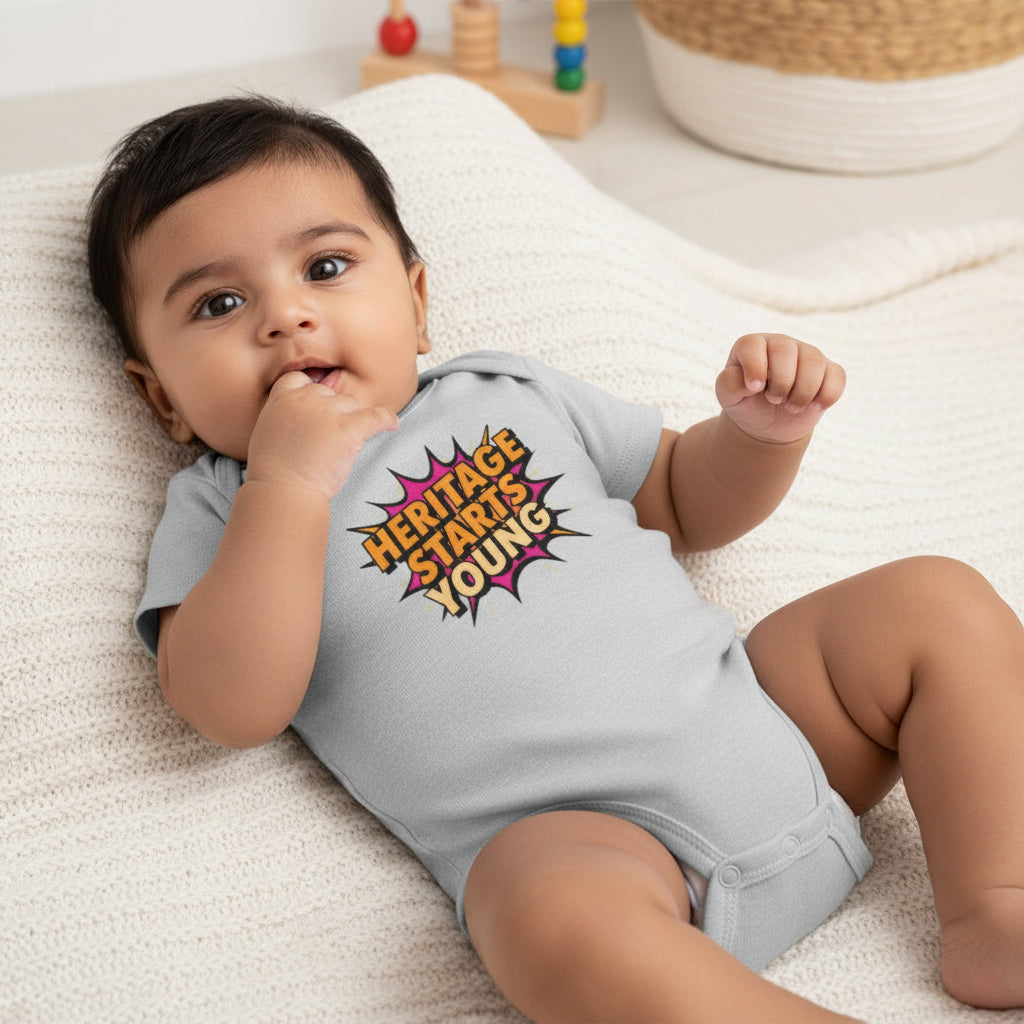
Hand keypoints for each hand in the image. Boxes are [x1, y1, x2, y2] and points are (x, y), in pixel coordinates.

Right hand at [245, 371, 398, 497]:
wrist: (282, 489)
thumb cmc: (273, 471)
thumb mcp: (267, 432)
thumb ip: (284, 417)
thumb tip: (302, 419)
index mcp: (282, 397)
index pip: (301, 379)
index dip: (311, 391)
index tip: (317, 405)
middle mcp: (305, 398)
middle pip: (330, 394)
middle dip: (332, 412)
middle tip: (330, 438)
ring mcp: (328, 410)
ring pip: (351, 404)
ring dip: (352, 420)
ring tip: (348, 443)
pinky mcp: (349, 427)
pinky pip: (376, 415)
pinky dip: (387, 420)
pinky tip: (392, 426)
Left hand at [715, 334, 845, 444]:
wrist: (767, 423)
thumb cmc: (745, 404)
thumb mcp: (728, 397)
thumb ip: (729, 384)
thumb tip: (751, 381)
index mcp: (751, 346)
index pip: (752, 345)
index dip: (754, 368)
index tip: (754, 389)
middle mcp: (780, 344)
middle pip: (786, 351)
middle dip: (781, 383)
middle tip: (774, 400)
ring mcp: (806, 354)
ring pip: (814, 362)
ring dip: (803, 393)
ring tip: (791, 407)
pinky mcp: (828, 370)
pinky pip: (837, 376)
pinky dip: (826, 396)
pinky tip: (813, 407)